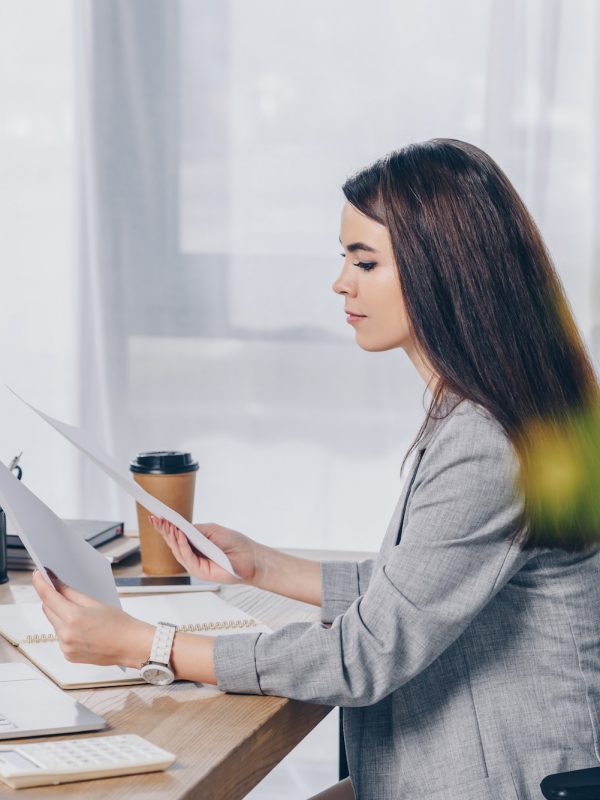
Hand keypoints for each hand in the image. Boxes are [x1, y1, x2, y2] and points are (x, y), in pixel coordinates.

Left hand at [31, 570, 153, 667]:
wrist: (130, 645)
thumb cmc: (119, 623)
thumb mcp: (94, 602)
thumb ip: (70, 592)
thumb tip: (55, 583)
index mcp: (73, 618)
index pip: (48, 597)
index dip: (41, 584)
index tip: (37, 575)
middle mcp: (66, 634)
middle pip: (48, 609)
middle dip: (53, 599)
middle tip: (61, 590)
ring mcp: (65, 647)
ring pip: (53, 623)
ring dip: (60, 615)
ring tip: (82, 615)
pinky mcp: (68, 655)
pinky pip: (60, 636)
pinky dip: (66, 629)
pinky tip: (82, 629)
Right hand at [149, 517, 265, 585]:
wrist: (250, 557)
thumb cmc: (234, 543)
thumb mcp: (212, 531)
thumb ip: (195, 530)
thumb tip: (179, 527)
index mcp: (195, 545)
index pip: (176, 536)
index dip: (165, 527)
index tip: (155, 517)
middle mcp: (193, 556)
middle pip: (173, 544)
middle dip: (164, 531)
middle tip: (156, 519)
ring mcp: (195, 565)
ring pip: (178, 551)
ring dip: (171, 537)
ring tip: (166, 525)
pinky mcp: (200, 572)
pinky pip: (188, 558)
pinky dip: (183, 546)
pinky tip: (180, 535)